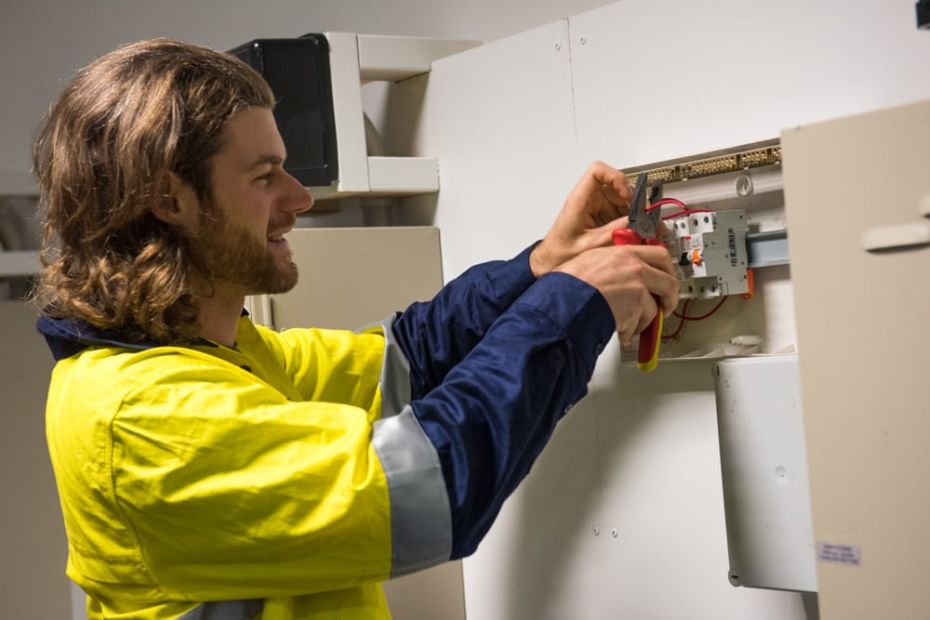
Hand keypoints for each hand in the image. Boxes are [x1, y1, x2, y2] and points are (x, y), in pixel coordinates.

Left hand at [530, 161, 631, 276]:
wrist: (550, 261)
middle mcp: (589, 199)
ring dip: (634, 214)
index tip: (627, 196)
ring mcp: (596, 206)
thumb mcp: (589, 246)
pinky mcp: (602, 214)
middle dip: (633, 202)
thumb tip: (636, 224)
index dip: (616, 178)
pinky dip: (630, 221)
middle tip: (642, 220)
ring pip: (623, 199)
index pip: (598, 171)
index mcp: (580, 200)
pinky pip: (621, 211)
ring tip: (641, 231)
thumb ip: (613, 233)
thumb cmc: (560, 252)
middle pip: (617, 186)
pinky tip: (634, 234)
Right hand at [556, 245, 678, 345]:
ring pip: (656, 306)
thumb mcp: (588, 263)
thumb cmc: (567, 285)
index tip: (665, 277)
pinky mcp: (637, 305)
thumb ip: (610, 266)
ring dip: (646, 320)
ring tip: (633, 326)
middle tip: (665, 306)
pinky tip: (621, 332)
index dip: (666, 269)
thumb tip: (617, 279)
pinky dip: (633, 331)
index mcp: (622, 252)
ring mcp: (638, 285)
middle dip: (670, 297)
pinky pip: (643, 322)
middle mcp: (633, 265)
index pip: (658, 254)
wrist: (564, 301)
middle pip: (668, 280)